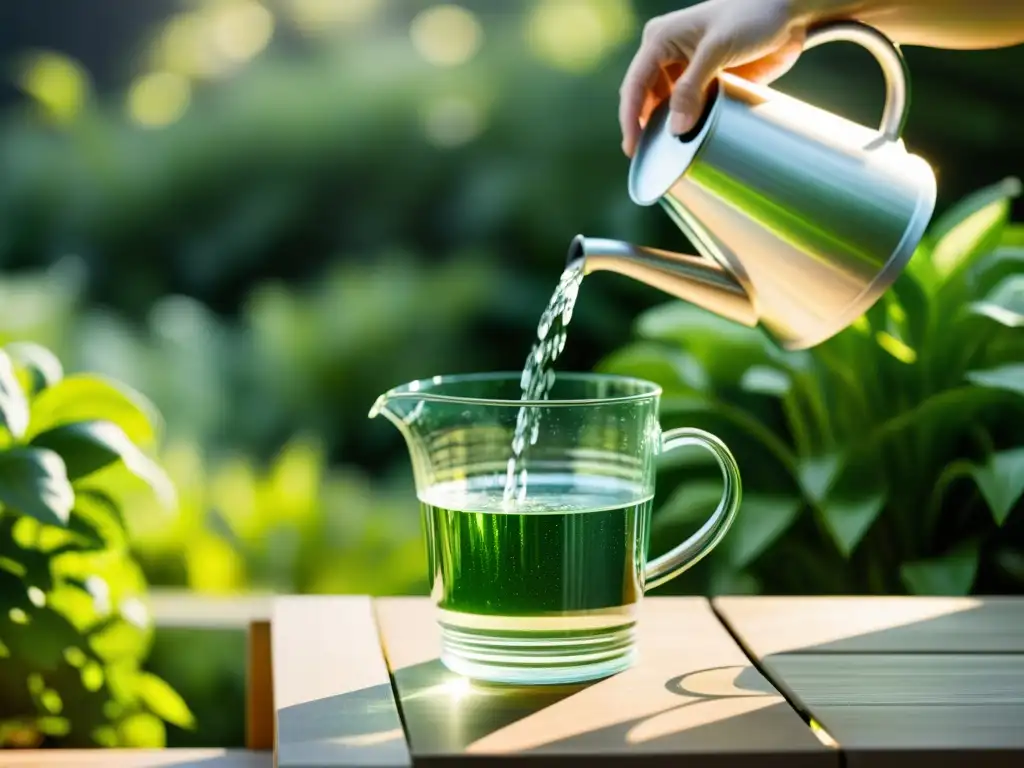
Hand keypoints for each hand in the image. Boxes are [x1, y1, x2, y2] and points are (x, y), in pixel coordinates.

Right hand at [619, 0, 814, 155]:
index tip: (632, 147)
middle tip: (647, 157)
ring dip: (667, 127)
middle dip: (645, 126)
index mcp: (660, 40)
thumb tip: (675, 128)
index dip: (631, 118)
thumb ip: (693, 87)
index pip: (635, 84)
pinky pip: (689, 110)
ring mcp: (686, 71)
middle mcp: (667, 56)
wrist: (788, 13)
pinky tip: (689, 141)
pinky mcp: (705, 83)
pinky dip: (688, 125)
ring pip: (666, 107)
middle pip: (646, 99)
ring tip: (668, 153)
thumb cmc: (752, 15)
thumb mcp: (718, 48)